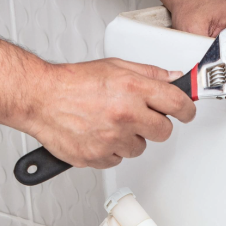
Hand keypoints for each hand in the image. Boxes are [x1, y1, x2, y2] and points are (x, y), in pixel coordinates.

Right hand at [26, 59, 195, 168]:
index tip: (186, 111)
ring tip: (110, 122)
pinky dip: (111, 150)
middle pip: (164, 131)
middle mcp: (124, 114)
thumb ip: (149, 74)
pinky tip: (98, 134)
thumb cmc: (72, 82)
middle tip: (140, 116)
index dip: (186, 109)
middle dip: (156, 124)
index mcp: (132, 89)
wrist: (39, 98)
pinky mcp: (97, 156)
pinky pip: (118, 159)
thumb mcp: (116, 66)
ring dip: (130, 138)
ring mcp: (111, 138)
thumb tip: (174, 78)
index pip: (177, 104)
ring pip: (140, 148)